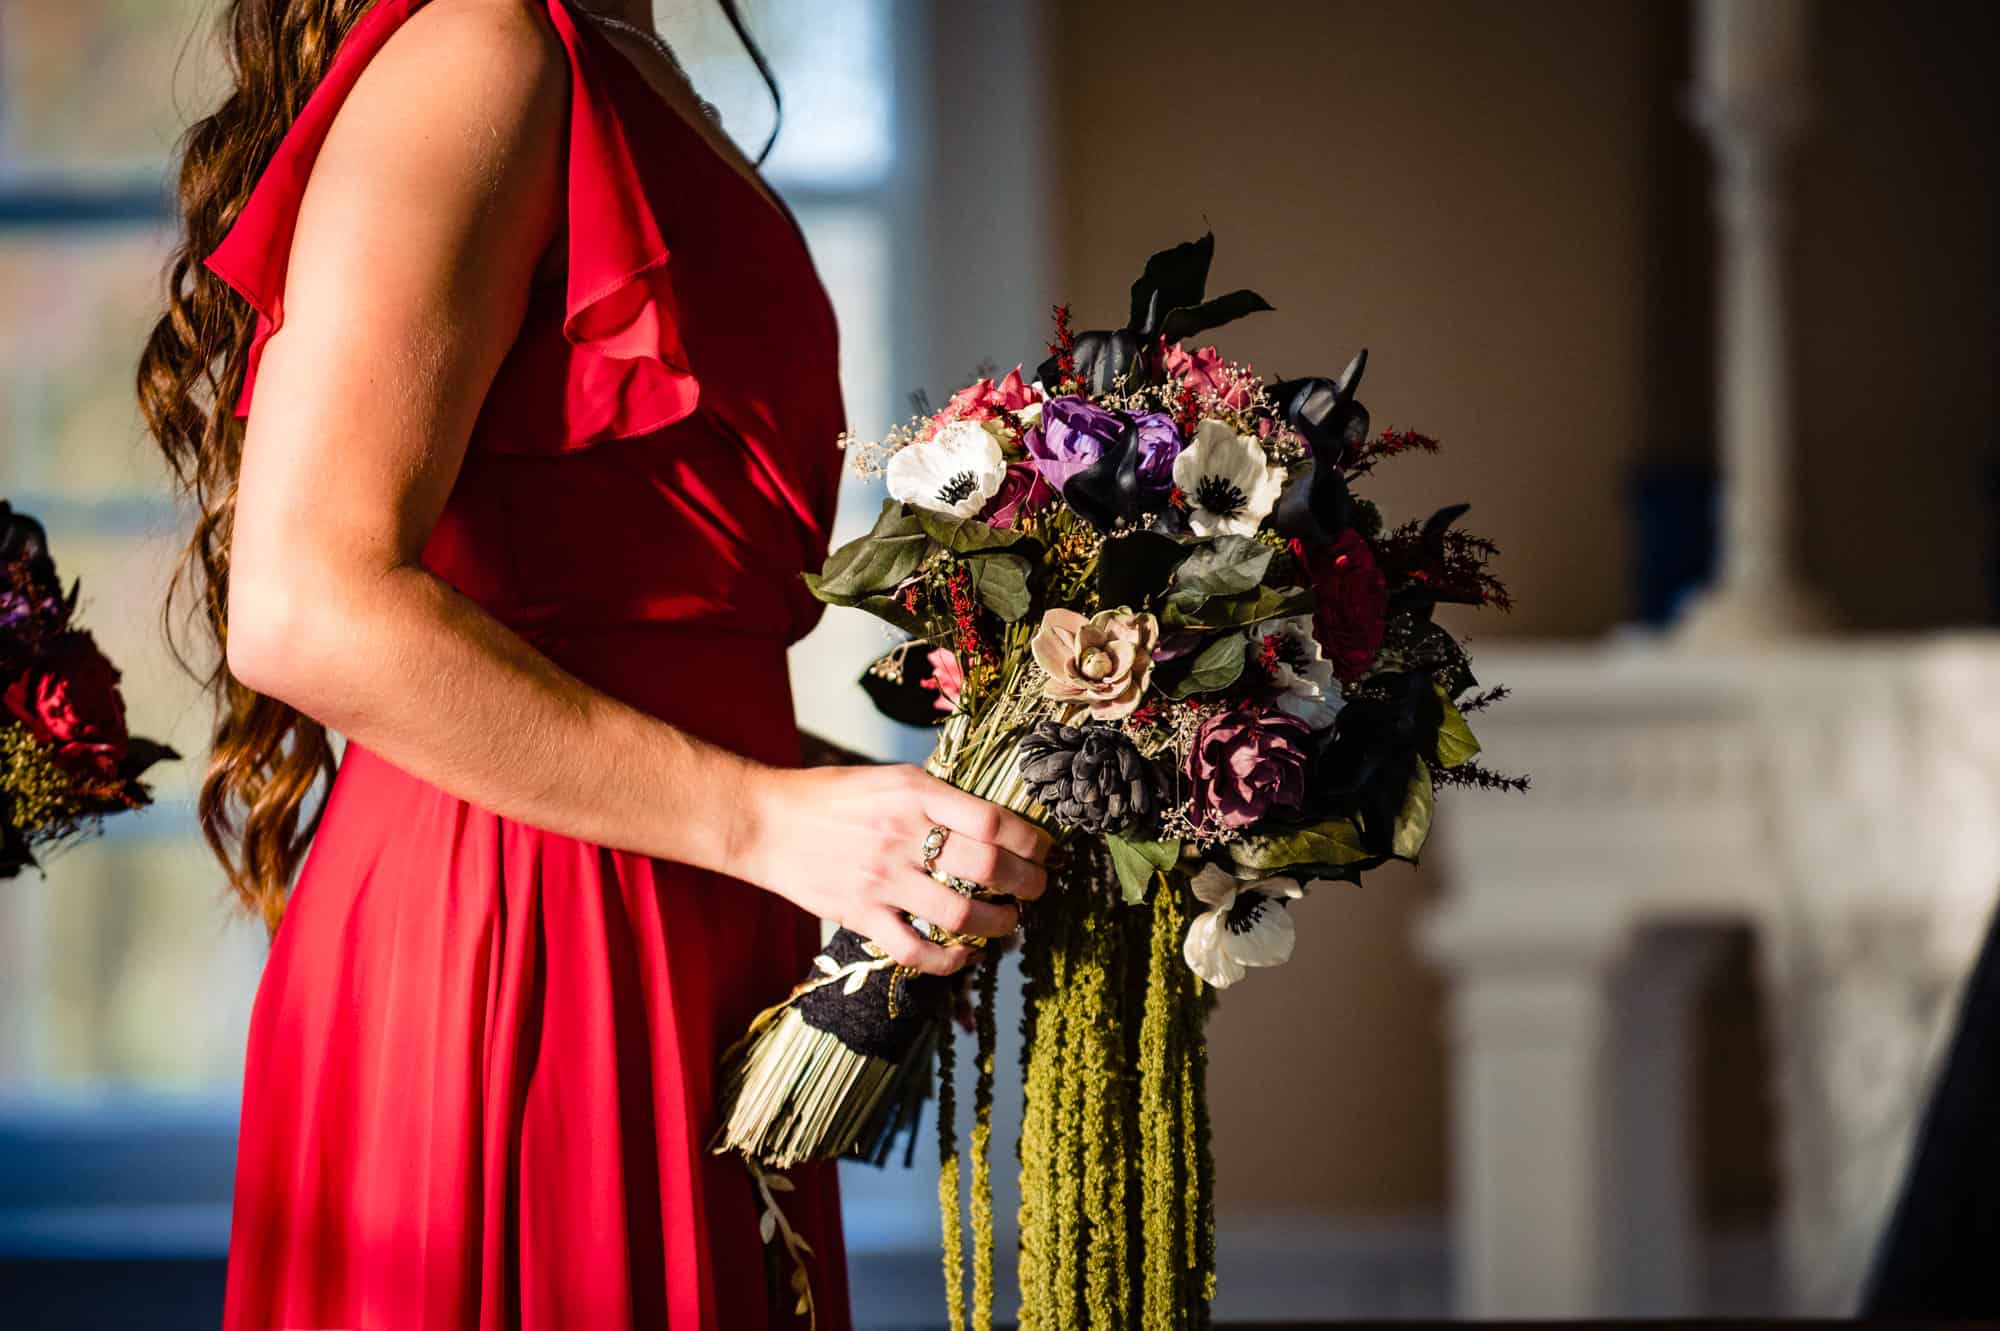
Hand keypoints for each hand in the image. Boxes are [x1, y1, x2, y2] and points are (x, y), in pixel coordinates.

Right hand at [733, 763, 1052, 976]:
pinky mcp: (861, 914)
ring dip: (1001, 924)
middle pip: (989, 869)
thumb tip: (994, 823)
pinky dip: (952, 961)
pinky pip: (918, 951)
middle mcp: (902, 835)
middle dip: (1028, 884)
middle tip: (1038, 889)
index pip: (994, 821)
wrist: (765, 822)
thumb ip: (938, 798)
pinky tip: (967, 956)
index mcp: (915, 792)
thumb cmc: (831, 796)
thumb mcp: (890, 778)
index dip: (1032, 841)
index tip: (1045, 851)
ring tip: (1010, 922)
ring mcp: (882, 879)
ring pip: (962, 915)